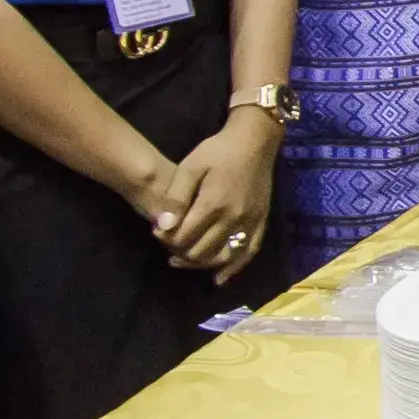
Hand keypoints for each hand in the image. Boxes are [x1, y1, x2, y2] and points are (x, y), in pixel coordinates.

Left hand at [153, 107, 279, 279]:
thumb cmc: (218, 150)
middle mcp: (233, 218)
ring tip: (183, 260)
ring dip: (201, 264)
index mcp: (213, 204)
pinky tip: (219, 278)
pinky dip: (233, 269)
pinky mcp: (261, 222)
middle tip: (168, 244)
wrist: (255, 140)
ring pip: (223, 257)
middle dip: (180, 253)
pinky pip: (248, 253)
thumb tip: (163, 228)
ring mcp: (249, 222)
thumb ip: (175, 198)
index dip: (166, 239)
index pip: (184, 238)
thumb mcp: (190, 167)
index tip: (157, 232)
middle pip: (201, 251)